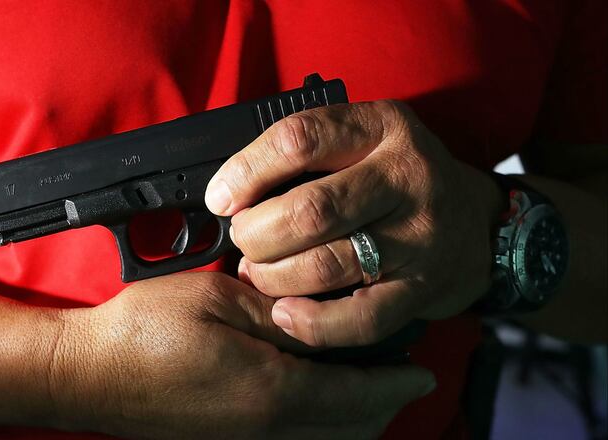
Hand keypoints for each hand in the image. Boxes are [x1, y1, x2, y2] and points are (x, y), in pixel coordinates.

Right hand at [50, 272, 435, 438]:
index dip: (397, 383)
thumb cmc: (143, 333)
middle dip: (385, 404)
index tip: (422, 371)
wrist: (88, 373)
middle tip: (400, 373)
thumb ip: (276, 312)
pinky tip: (312, 394)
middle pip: (352, 429)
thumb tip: (316, 317)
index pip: (360, 396)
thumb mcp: (217, 300)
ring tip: (366, 384)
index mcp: (272, 392)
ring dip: (355, 416)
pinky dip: (321, 423)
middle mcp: (266, 429)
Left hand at [205, 101, 502, 347]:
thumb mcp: (361, 141)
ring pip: (328, 265)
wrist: (478, 219)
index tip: (221, 197)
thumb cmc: (395, 178)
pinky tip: (286, 315)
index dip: (246, 171)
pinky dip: (313, 323)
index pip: (299, 139)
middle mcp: (407, 175)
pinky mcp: (425, 287)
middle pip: (310, 210)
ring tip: (259, 274)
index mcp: (381, 126)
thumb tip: (226, 193)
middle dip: (256, 233)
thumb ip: (305, 157)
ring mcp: (421, 235)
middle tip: (243, 241)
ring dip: (274, 278)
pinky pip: (361, 318)